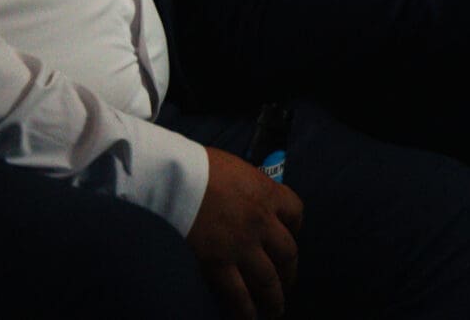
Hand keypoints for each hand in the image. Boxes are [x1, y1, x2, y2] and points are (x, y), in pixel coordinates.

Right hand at [188, 147, 302, 319]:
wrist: (174, 177)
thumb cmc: (198, 166)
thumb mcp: (234, 167)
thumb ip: (247, 185)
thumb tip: (245, 193)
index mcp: (266, 193)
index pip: (296, 211)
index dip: (295, 226)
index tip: (291, 234)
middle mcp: (261, 222)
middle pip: (288, 252)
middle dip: (290, 270)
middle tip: (286, 280)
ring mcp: (242, 246)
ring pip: (268, 280)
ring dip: (274, 297)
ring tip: (275, 309)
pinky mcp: (219, 264)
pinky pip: (238, 294)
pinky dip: (245, 310)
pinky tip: (248, 317)